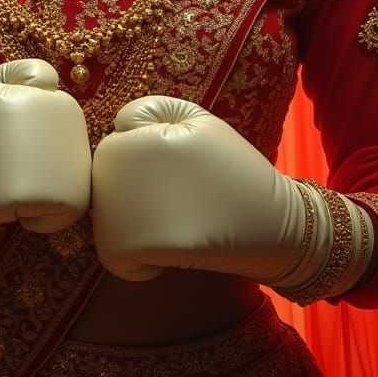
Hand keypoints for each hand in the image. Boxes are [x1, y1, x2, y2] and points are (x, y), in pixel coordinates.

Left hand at [91, 95, 306, 282]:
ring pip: (104, 222)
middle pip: (103, 183)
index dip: (143, 163)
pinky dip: (137, 265)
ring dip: (131, 230)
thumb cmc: (234, 172)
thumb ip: (153, 112)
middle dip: (130, 196)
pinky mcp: (141, 243)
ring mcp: (130, 202)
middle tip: (175, 201)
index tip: (173, 174)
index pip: (114, 146)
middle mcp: (127, 161)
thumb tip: (116, 125)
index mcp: (140, 133)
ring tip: (174, 223)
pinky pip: (116, 258)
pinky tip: (170, 253)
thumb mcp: (199, 123)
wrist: (274, 223)